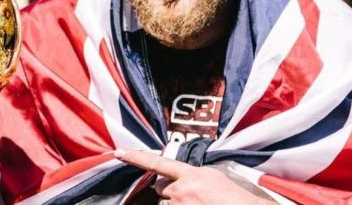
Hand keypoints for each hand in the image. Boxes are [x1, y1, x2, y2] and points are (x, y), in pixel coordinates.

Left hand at [115, 149, 274, 204]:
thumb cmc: (232, 196)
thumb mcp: (213, 176)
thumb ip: (192, 173)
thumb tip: (178, 176)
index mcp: (190, 174)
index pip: (157, 163)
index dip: (136, 158)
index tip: (118, 152)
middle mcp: (181, 191)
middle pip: (160, 188)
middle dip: (169, 191)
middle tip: (189, 195)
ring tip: (196, 203)